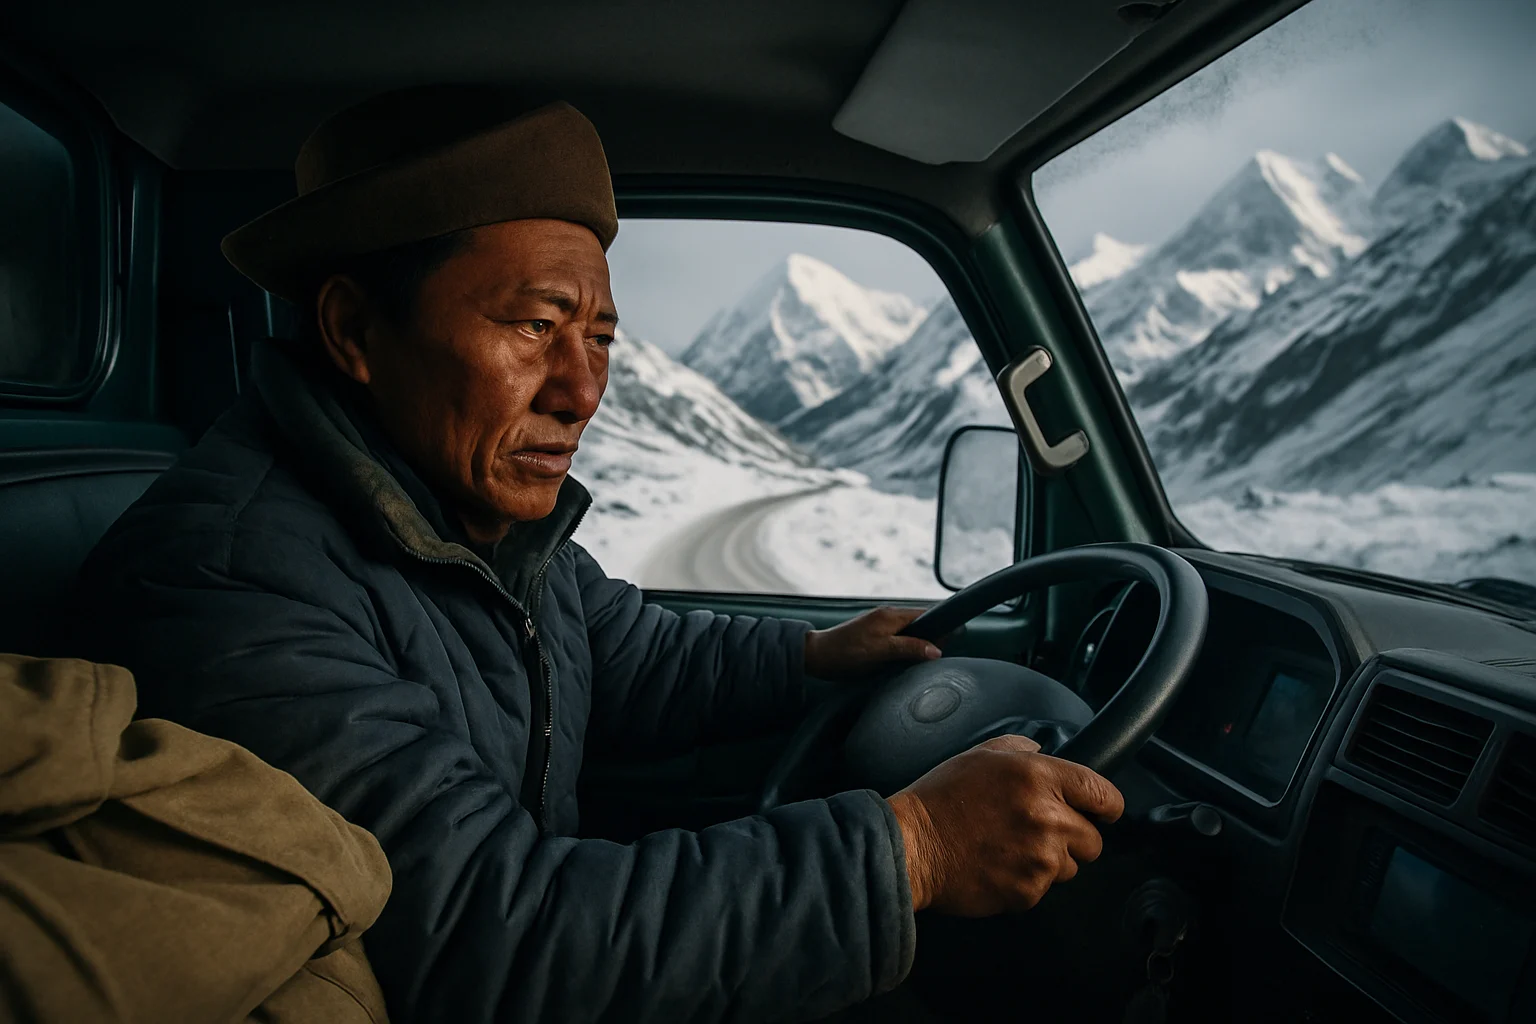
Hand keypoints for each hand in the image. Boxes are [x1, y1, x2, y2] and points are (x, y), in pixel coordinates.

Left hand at [803, 606, 941, 680]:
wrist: (818, 656)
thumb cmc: (846, 651)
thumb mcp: (881, 651)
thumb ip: (909, 648)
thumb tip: (936, 650)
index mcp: (891, 615)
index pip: (926, 615)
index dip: (941, 626)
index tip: (953, 639)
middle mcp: (887, 617)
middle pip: (920, 625)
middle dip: (931, 639)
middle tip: (938, 656)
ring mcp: (880, 627)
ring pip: (909, 634)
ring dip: (917, 646)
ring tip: (924, 661)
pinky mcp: (874, 638)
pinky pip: (898, 641)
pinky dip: (905, 650)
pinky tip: (906, 662)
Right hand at [887, 734, 1123, 914]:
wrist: (911, 846)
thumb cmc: (939, 800)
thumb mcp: (979, 755)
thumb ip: (1020, 749)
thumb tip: (1041, 751)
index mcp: (1039, 778)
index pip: (1103, 794)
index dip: (1108, 805)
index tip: (1104, 812)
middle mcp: (1047, 818)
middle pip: (1094, 840)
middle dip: (1073, 836)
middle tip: (1038, 831)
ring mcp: (1040, 859)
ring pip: (1071, 867)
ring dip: (1051, 861)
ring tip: (1011, 847)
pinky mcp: (1028, 892)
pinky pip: (1043, 889)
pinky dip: (1026, 881)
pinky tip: (999, 864)